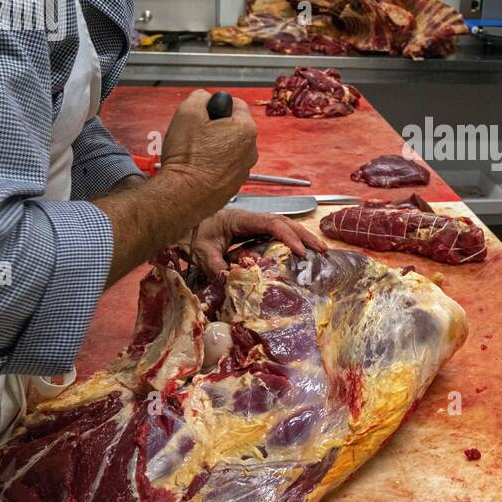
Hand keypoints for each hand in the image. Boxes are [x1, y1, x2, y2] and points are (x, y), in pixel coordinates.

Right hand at [157, 90, 257, 216]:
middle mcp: (250, 150)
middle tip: (195, 134)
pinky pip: (224, 166)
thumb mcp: (187, 112)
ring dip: (214, 147)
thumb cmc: (188, 157)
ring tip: (195, 153)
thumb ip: (200, 97)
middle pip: (233, 127)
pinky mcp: (233, 184)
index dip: (216, 106)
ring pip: (228, 148)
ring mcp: (243, 169)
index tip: (204, 114)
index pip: (236, 104)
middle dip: (215, 127)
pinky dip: (213, 164)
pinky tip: (198, 166)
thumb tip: (205, 99)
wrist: (184, 195)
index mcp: (245, 129)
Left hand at [186, 209, 326, 276]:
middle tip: (321, 249)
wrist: (179, 228)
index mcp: (240, 219)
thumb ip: (217, 267)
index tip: (300, 251)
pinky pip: (272, 237)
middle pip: (283, 223)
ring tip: (316, 251)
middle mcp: (250, 220)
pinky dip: (288, 244)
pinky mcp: (249, 235)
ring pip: (281, 228)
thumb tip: (235, 281)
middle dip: (303, 235)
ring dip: (299, 238)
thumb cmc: (189, 235)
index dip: (288, 236)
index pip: (271, 224)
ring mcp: (251, 227)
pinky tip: (298, 254)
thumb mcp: (201, 253)